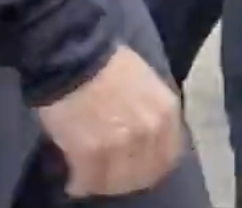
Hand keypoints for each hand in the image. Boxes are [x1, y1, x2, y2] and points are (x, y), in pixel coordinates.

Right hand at [36, 45, 186, 198]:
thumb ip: (152, 114)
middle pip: (143, 175)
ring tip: (90, 181)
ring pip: (116, 182)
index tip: (136, 171)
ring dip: (102, 185)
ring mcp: (121, 144)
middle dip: (126, 181)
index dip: (150, 169)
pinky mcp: (90, 152)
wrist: (74, 55)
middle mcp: (150, 132)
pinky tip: (74, 183)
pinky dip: (80, 185)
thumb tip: (145, 139)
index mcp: (167, 113)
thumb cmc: (108, 64)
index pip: (168, 157)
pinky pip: (87, 180)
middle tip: (110, 180)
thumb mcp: (147, 86)